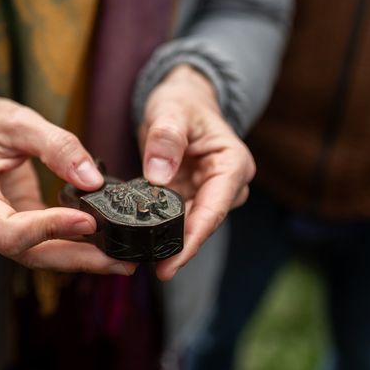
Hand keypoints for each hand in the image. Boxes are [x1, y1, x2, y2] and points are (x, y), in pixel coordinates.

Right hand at [0, 90, 134, 274]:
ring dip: (82, 259)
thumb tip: (92, 179)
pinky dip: (75, 245)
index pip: (7, 230)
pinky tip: (105, 246)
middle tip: (122, 261)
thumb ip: (56, 146)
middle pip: (29, 253)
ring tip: (123, 260)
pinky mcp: (14, 227)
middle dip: (77, 258)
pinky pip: (45, 243)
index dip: (49, 230)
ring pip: (40, 254)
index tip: (89, 221)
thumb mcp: (18, 121)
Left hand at [139, 65, 254, 280]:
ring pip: (188, 225)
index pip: (214, 210)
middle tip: (151, 270)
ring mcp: (207, 193)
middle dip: (178, 248)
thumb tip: (158, 175)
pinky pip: (174, 218)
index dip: (193, 239)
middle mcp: (225, 184)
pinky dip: (157, 228)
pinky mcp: (190, 196)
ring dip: (167, 242)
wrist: (181, 100)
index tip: (171, 263)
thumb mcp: (171, 110)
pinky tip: (138, 240)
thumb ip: (166, 139)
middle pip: (202, 224)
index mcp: (232, 165)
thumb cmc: (181, 101)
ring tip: (140, 260)